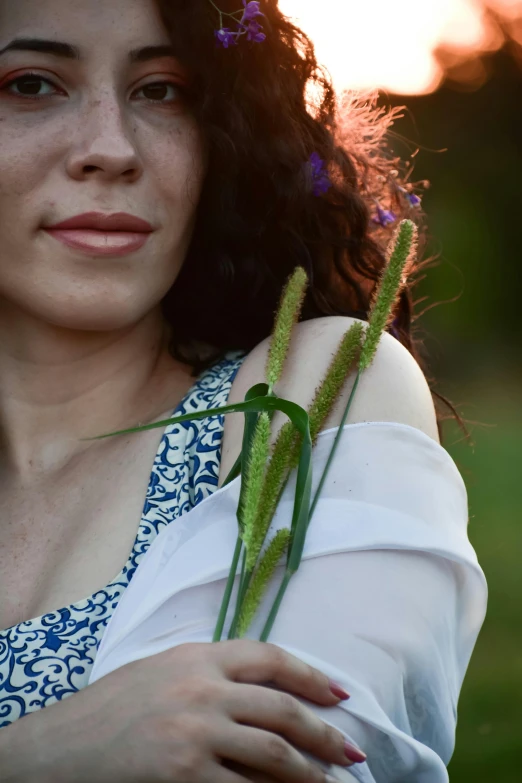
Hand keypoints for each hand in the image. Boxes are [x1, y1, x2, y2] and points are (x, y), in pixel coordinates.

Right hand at [4, 639, 357, 782]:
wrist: (62, 746)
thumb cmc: (110, 708)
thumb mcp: (162, 670)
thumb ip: (208, 671)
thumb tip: (260, 689)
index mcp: (197, 656)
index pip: (269, 658)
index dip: (310, 676)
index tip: (338, 693)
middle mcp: (201, 688)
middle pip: (280, 709)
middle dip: (323, 732)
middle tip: (351, 752)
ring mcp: (195, 731)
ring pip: (272, 751)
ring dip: (308, 772)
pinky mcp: (184, 773)